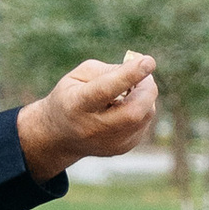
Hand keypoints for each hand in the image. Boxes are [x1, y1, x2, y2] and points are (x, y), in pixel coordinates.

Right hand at [17, 52, 159, 175]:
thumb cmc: (71, 96)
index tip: (148, 61)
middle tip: (145, 74)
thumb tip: (141, 67)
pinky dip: (142, 107)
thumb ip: (108, 70)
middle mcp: (93, 128)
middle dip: (147, 88)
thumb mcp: (78, 76)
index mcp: (76, 105)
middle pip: (133, 111)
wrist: (60, 136)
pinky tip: (125, 105)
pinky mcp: (123, 148)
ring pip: (144, 115)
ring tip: (130, 88)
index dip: (129, 75)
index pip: (105, 90)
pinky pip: (144, 122)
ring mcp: (110, 142)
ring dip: (145, 96)